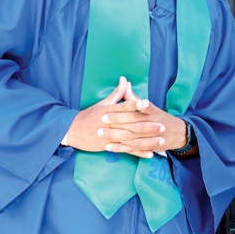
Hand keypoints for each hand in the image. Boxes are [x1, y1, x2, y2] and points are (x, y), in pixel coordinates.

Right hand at [64, 77, 181, 157]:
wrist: (72, 131)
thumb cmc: (89, 115)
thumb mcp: (103, 103)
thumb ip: (117, 93)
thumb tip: (125, 80)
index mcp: (108, 111)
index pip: (123, 107)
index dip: (135, 105)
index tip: (147, 103)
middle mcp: (110, 123)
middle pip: (130, 124)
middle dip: (147, 126)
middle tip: (162, 125)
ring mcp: (109, 136)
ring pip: (130, 138)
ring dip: (146, 140)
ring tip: (160, 140)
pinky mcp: (109, 146)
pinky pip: (125, 150)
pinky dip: (138, 152)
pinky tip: (150, 153)